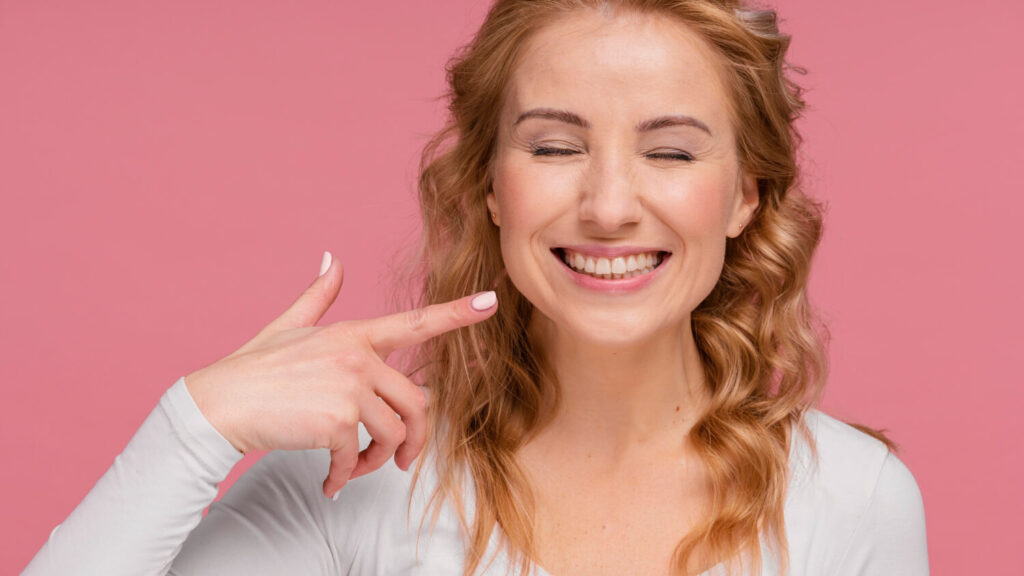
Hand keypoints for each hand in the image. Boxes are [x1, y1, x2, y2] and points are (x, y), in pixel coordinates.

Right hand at [183, 252, 497, 498]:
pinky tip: (330, 483)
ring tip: (355, 469)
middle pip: (416, 403)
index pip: (415, 323)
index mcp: (353, 334)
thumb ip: (319, 295)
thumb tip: (332, 257)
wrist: (217, 406)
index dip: (457, 314)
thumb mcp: (288, 325)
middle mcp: (357, 357)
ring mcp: (349, 387)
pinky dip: (347, 476)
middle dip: (413, 440)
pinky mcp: (338, 421)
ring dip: (378, 462)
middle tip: (397, 461)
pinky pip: (360, 456)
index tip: (492, 302)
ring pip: (394, 434)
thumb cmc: (253, 369)